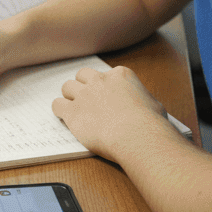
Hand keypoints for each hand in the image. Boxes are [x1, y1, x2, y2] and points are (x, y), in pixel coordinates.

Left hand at [52, 66, 169, 159]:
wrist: (137, 136)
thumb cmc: (150, 124)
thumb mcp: (153, 104)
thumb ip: (142, 100)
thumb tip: (142, 106)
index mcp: (120, 75)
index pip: (105, 74)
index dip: (103, 86)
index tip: (104, 96)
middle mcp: (100, 81)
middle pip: (82, 75)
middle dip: (83, 85)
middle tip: (86, 99)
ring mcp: (84, 95)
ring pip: (67, 87)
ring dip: (69, 96)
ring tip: (74, 108)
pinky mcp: (73, 112)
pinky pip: (57, 104)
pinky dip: (59, 110)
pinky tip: (64, 117)